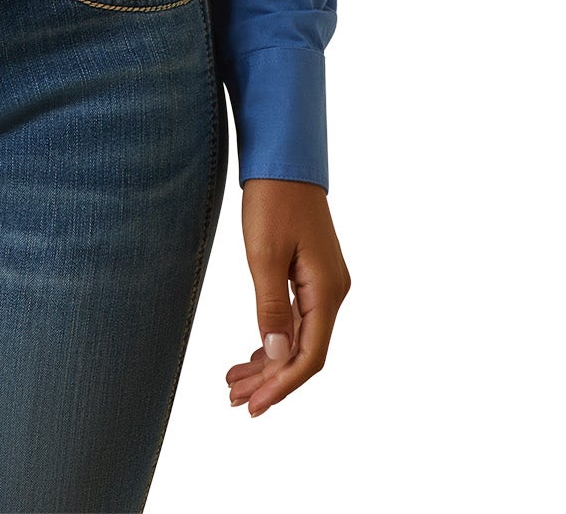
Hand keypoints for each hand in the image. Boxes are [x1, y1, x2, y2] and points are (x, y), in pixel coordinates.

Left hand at [227, 178, 348, 415]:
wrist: (283, 158)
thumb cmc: (273, 200)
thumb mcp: (265, 254)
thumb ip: (271, 306)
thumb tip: (277, 354)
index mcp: (326, 290)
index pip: (309, 355)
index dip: (282, 385)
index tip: (253, 407)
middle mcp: (332, 291)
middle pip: (304, 351)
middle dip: (270, 379)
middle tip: (234, 399)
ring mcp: (323, 283)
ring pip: (298, 337)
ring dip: (269, 362)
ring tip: (234, 384)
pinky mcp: (311, 274)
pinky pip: (296, 319)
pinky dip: (273, 338)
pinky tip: (252, 354)